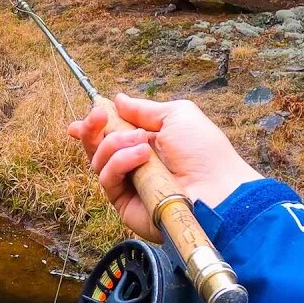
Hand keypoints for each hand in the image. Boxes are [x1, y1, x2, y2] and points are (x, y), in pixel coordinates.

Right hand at [68, 93, 262, 238]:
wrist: (216, 189)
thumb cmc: (204, 152)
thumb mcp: (177, 116)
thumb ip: (144, 109)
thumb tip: (118, 99)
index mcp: (145, 142)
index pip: (110, 133)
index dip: (93, 126)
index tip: (86, 117)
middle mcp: (133, 163)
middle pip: (97, 147)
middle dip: (93, 129)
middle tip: (98, 117)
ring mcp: (128, 184)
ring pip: (99, 161)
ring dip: (115, 145)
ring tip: (142, 143)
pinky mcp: (124, 203)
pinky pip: (107, 179)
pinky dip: (120, 163)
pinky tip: (141, 156)